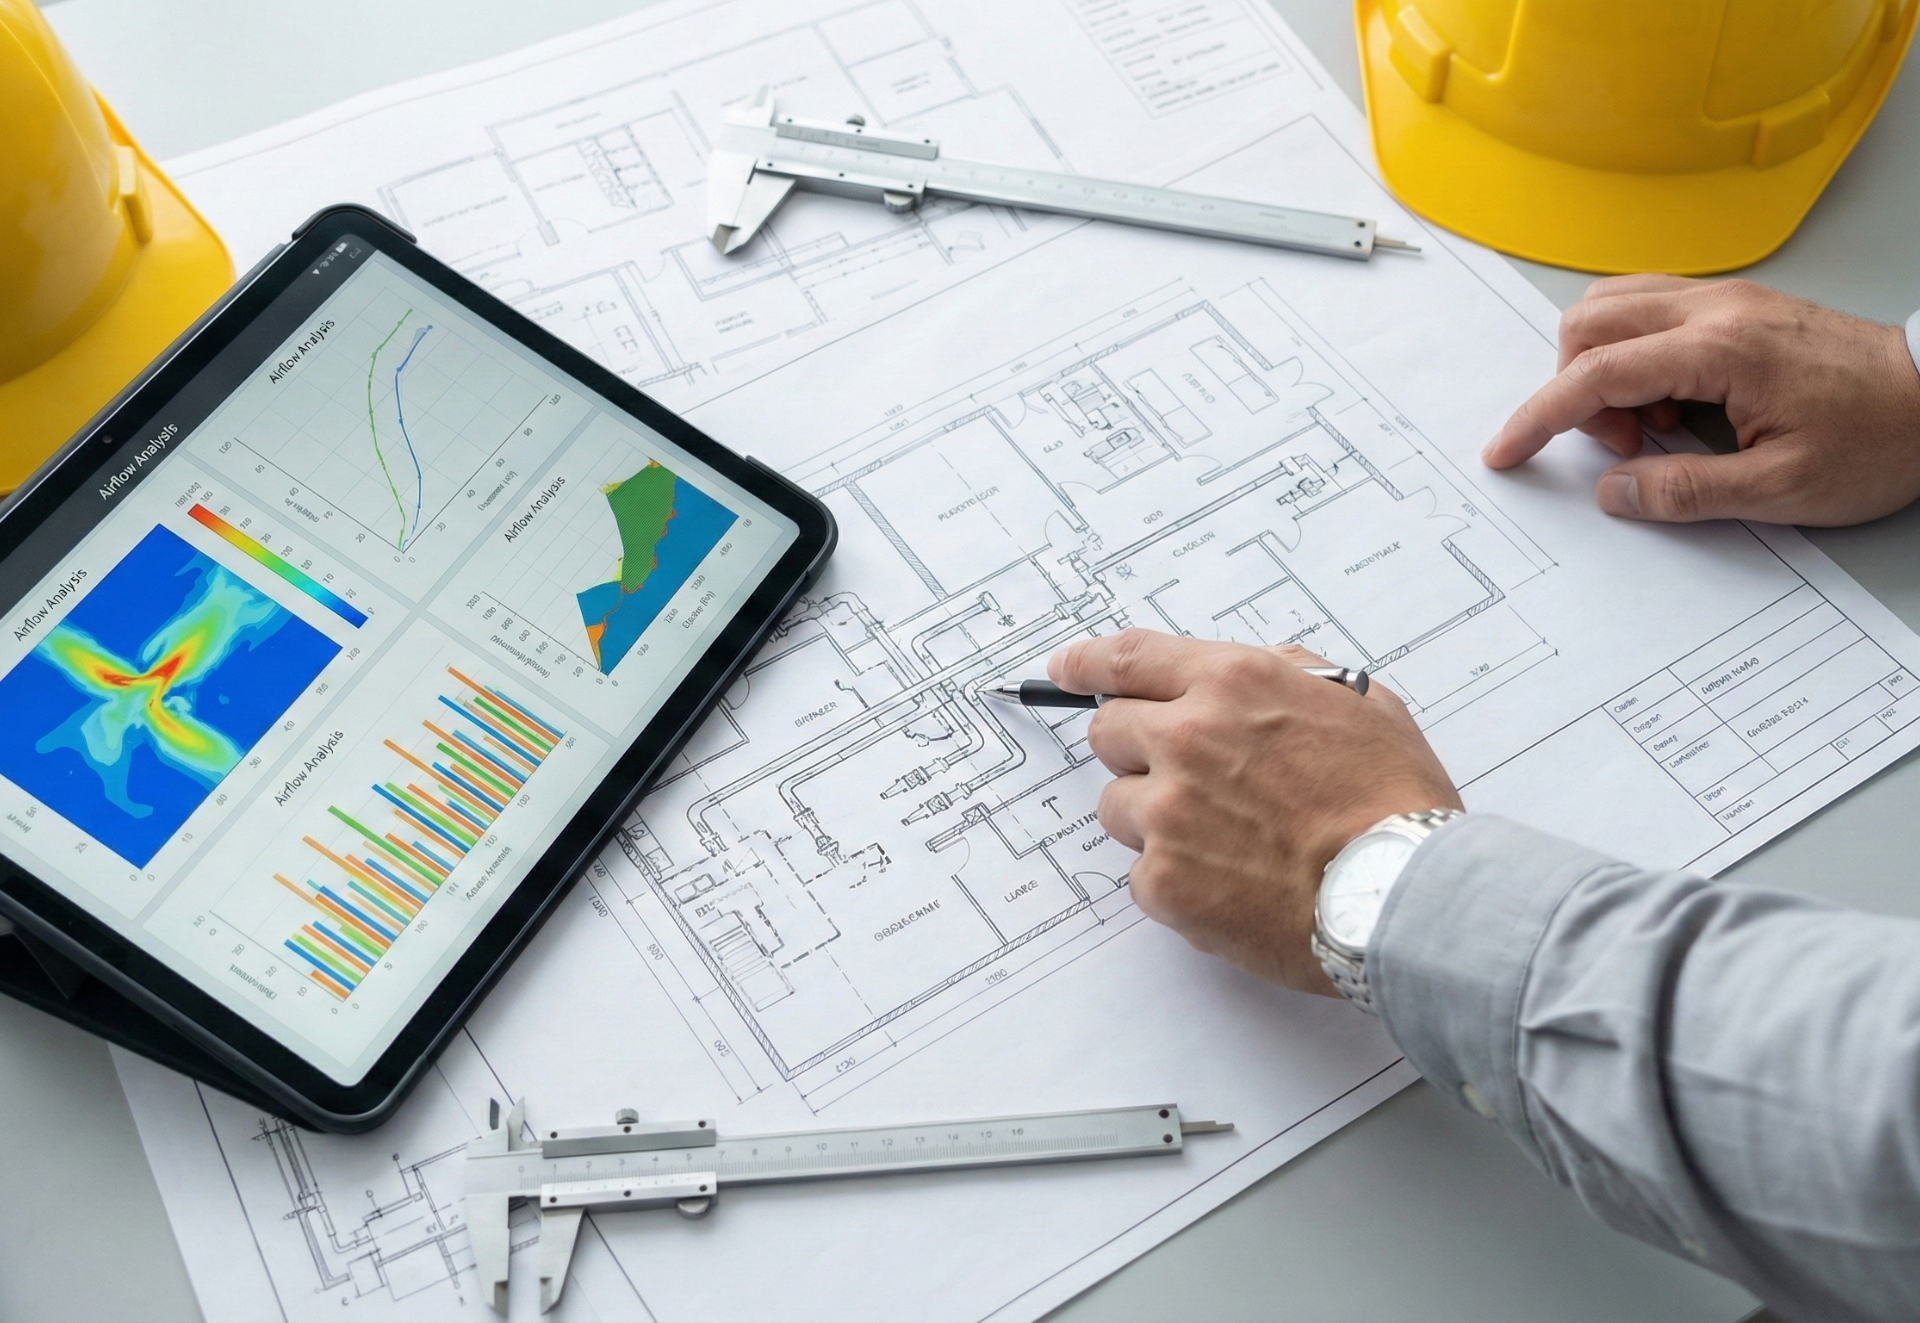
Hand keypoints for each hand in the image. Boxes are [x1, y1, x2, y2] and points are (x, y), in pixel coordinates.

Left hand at [1049, 629, 1459, 995]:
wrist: (1402, 896)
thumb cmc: (1394, 803)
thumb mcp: (1358, 703)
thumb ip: (1285, 675)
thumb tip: (1240, 674)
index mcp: (1232, 683)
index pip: (1128, 658)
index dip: (1086, 663)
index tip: (1066, 668)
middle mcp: (1187, 738)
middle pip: (1109, 731)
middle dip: (1136, 749)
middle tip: (1185, 779)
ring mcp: (1167, 812)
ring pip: (1119, 804)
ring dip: (1155, 818)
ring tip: (1227, 842)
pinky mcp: (1163, 881)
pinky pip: (1142, 872)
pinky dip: (1177, 879)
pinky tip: (1233, 884)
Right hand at [1483, 276, 1919, 525]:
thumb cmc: (1879, 438)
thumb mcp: (1781, 490)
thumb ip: (1686, 491)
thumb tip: (1615, 489)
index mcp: (1719, 350)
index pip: (1594, 374)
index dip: (1538, 417)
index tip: (1507, 452)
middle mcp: (1715, 308)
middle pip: (1589, 324)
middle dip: (1577, 391)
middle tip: (1626, 447)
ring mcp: (1727, 300)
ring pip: (1614, 307)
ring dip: (1605, 368)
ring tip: (1652, 425)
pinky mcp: (1739, 306)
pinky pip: (1651, 310)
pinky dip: (1636, 354)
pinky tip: (1674, 400)